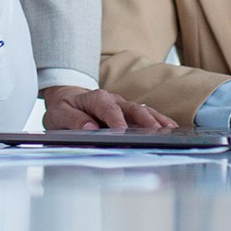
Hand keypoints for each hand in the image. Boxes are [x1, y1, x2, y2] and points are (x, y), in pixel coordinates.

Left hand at [42, 85, 178, 131]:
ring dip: (157, 120)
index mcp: (96, 98)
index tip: (122, 131)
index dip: (116, 119)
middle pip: (132, 108)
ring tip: (170, 130)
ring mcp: (123, 106)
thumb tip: (90, 127)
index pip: (108, 108)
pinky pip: (146, 115)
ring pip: (143, 111)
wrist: (68, 99)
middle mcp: (113, 100)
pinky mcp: (129, 113)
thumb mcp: (59, 114)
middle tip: (156, 132)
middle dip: (145, 120)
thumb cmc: (65, 109)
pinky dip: (159, 120)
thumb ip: (73, 120)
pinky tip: (171, 128)